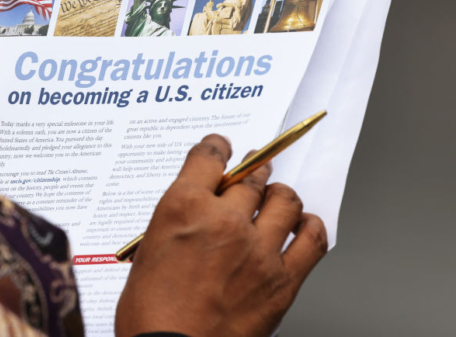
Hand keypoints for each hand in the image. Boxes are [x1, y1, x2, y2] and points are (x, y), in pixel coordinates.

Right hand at [116, 134, 327, 336]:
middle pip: (250, 178)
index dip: (218, 148)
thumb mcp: (148, 253)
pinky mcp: (282, 280)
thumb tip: (199, 212)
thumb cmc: (151, 314)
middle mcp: (223, 221)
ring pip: (284, 201)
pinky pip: (312, 240)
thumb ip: (177, 223)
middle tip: (254, 172)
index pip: (208, 157)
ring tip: (276, 198)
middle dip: (253, 171)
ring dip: (279, 195)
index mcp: (182, 208)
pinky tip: (302, 227)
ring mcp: (257, 249)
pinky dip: (310, 227)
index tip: (222, 148)